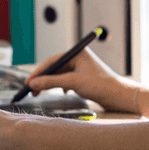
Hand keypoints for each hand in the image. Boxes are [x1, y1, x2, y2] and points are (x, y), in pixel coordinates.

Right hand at [25, 47, 140, 113]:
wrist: (120, 96)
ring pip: (60, 75)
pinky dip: (60, 86)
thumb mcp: (73, 82)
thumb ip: (51, 82)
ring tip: (40, 93)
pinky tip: (62, 93)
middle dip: (43, 78)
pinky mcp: (85, 78)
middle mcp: (79, 58)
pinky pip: (67, 80)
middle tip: (31, 89)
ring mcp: (82, 68)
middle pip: (55, 67)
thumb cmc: (101, 85)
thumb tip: (33, 84)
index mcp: (77, 53)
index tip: (28, 81)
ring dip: (50, 84)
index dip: (39, 71)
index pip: (53, 60)